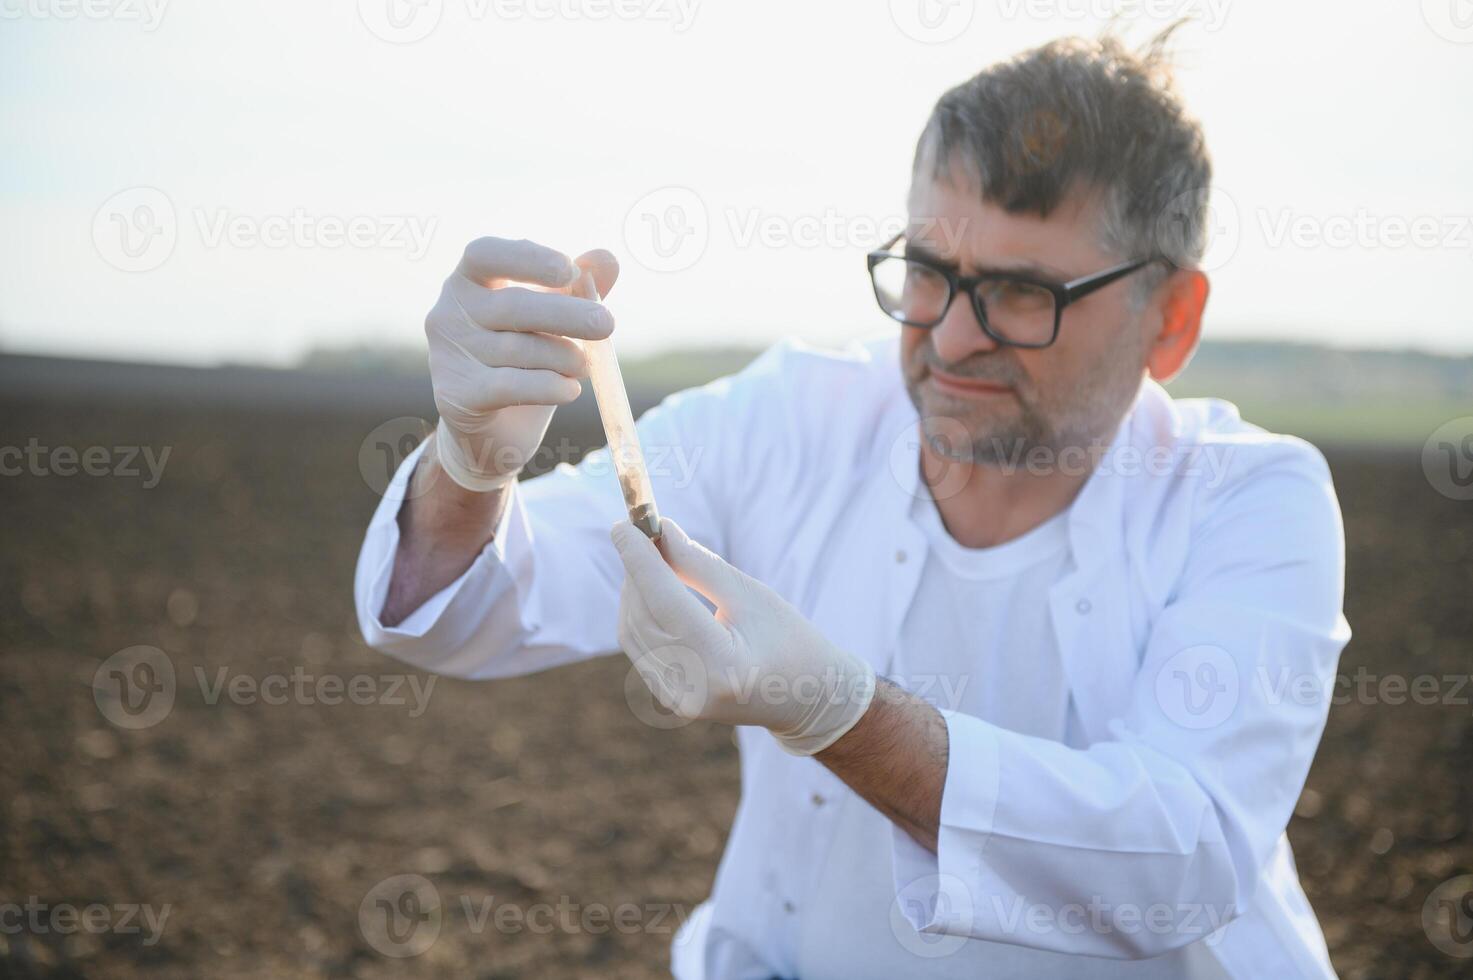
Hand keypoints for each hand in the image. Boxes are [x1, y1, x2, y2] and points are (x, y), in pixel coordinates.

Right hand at [426, 237, 618, 490]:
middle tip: (607, 325)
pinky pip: (509, 385)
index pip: (485, 254)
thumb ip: (578, 288)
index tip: (568, 271)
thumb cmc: (525, 361)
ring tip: (585, 366)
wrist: (493, 430)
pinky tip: (571, 390)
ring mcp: (447, 354)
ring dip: (564, 358)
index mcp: (469, 280)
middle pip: (512, 306)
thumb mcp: (553, 322)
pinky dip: (547, 387)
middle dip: (566, 315)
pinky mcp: (456, 395)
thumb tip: (607, 258)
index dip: (526, 258)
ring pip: (518, 349)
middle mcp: (449, 312)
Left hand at [611, 518, 875, 754]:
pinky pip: (640, 648)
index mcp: (721, 664)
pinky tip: (653, 591)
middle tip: (641, 532)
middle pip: (643, 615)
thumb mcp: (750, 595)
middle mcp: (692, 688)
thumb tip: (659, 531)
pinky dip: (641, 614)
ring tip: (652, 559)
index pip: (665, 602)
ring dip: (634, 590)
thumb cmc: (790, 640)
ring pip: (633, 631)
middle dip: (636, 569)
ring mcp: (678, 700)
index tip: (623, 524)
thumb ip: (699, 564)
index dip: (639, 560)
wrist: (808, 698)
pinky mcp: (671, 700)